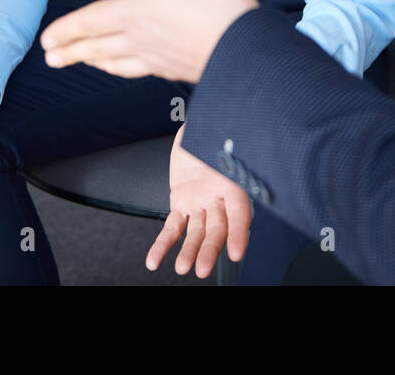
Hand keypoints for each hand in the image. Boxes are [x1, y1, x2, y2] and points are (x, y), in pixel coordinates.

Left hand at [41, 0, 256, 82]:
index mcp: (135, 14)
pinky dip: (123, 70)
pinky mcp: (175, 68)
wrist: (246, 50)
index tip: (46, 40)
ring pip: (116, 62)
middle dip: (72, 51)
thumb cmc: (215, 6)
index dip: (66, 30)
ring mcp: (157, 57)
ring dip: (94, 61)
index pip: (91, 22)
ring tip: (82, 63)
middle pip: (98, 46)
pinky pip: (138, 70)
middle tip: (51, 58)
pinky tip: (129, 68)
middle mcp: (140, 39)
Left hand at [148, 125, 251, 276]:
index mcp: (235, 181)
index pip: (240, 212)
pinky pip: (172, 228)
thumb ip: (228, 143)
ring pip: (196, 233)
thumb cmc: (215, 126)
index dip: (239, 233)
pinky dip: (162, 245)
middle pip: (218, 229)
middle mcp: (220, 197)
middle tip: (202, 269)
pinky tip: (154, 261)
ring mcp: (200, 203)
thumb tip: (236, 137)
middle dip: (210, 250)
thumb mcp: (223, 132)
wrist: (201, 125)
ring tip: (183, 269)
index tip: (236, 253)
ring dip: (189, 252)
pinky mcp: (181, 203)